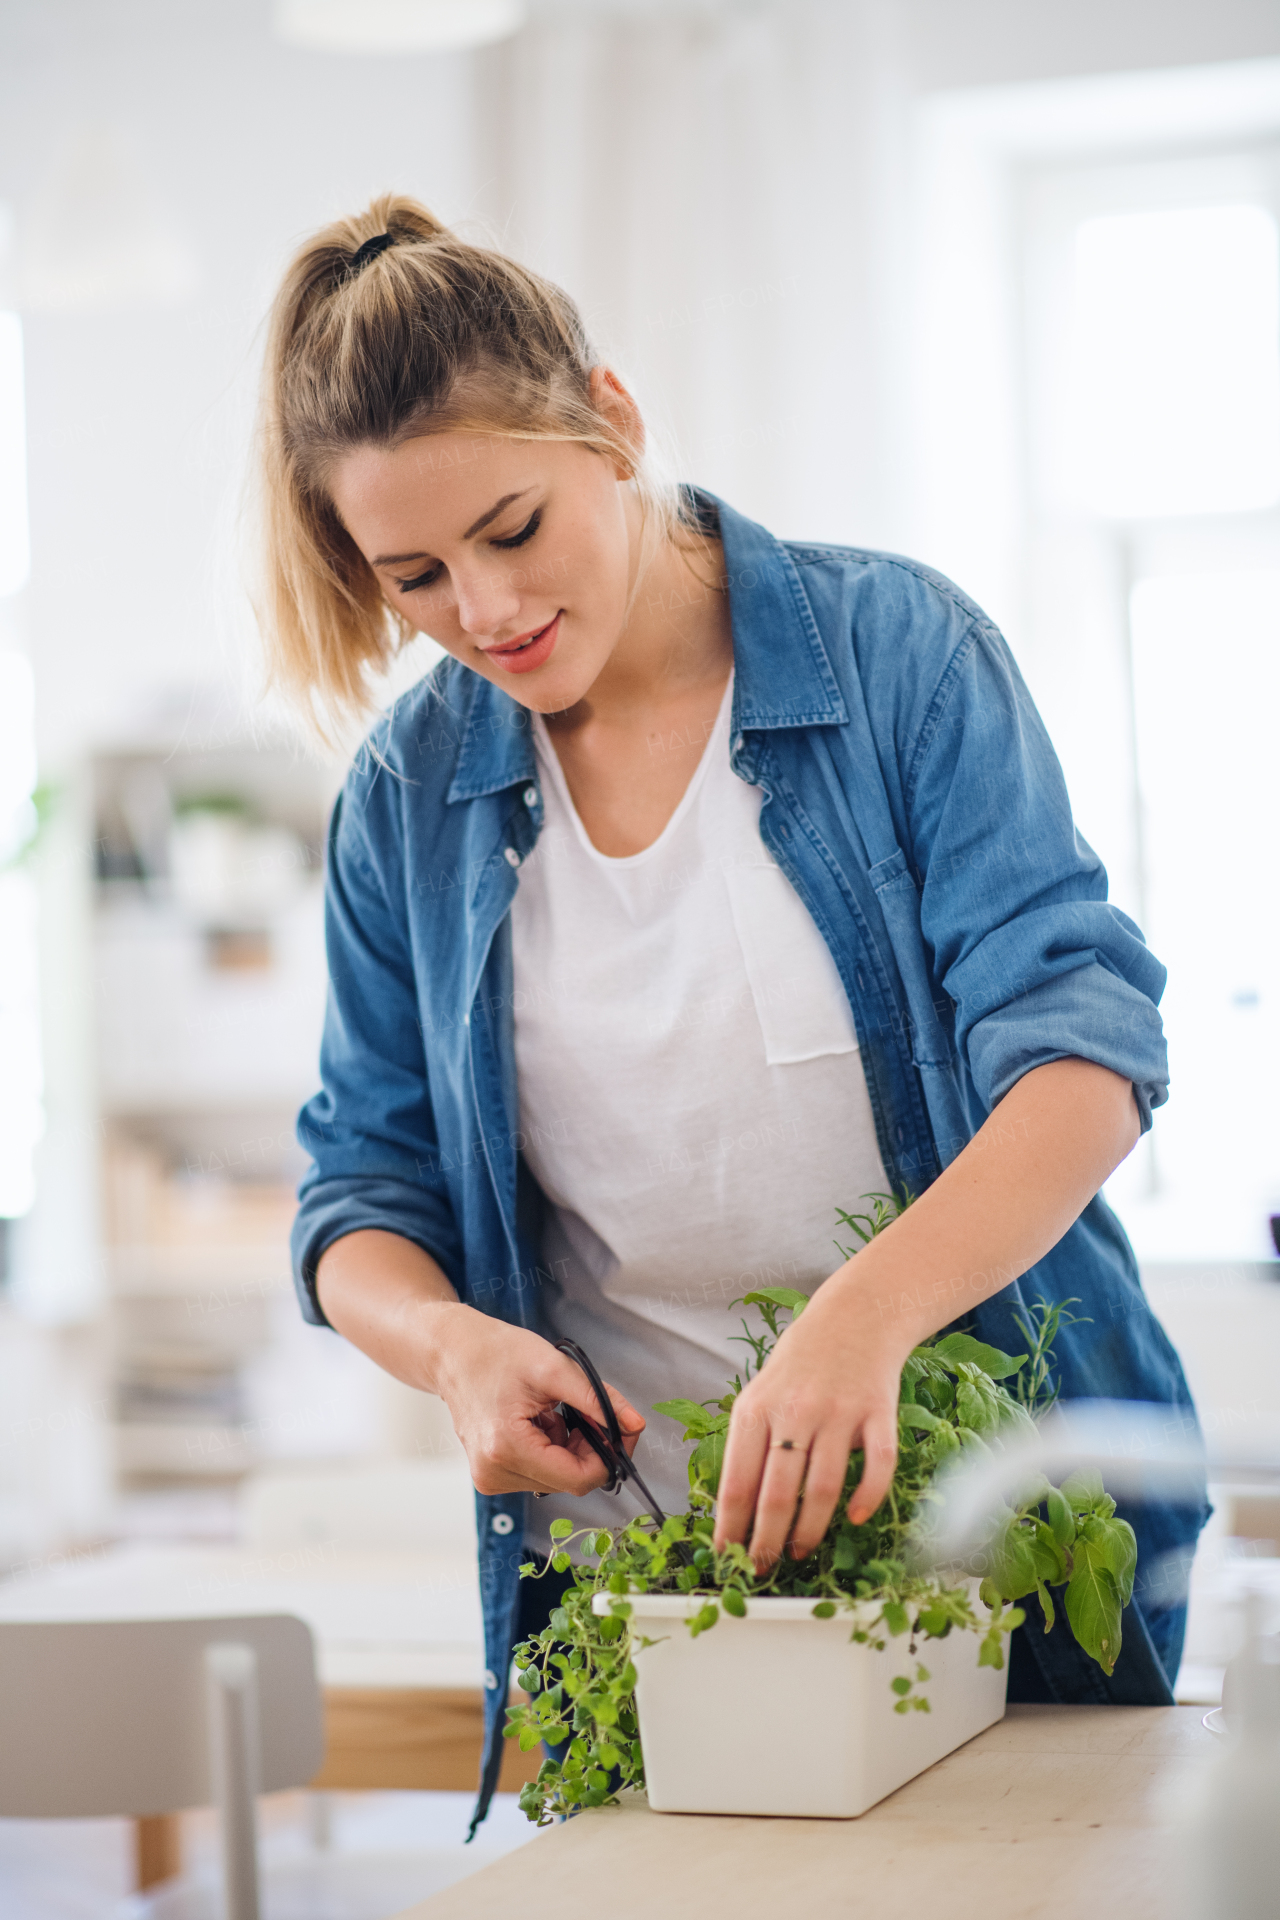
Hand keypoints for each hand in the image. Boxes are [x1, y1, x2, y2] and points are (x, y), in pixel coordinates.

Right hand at [430, 1303, 644, 1497]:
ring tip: (554, 1411)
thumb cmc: (495, 1353)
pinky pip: (539, 1473)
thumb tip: (634, 1425)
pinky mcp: (491, 1473)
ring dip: (569, 1448)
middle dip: (589, 1448)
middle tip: (589, 1411)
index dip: (610, 1456)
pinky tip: (541, 1421)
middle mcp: (493, 1473)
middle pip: (569, 1480)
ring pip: (556, 1479)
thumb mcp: (554, 1368)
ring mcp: (489, 1477)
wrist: (452, 1352)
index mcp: (506, 1449)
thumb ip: (598, 1400)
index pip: (579, 1479)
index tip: (621, 1429)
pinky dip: (551, 1449)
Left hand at [712, 1268, 905, 1571]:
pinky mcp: (878, 1413)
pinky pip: (877, 1466)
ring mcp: (839, 1412)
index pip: (737, 1482)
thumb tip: (735, 1507)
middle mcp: (795, 1411)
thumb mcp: (761, 1391)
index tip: (727, 1557)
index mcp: (756, 1408)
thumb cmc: (802, 1361)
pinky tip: (856, 1518)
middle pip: (777, 1494)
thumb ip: (750, 1441)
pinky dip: (867, 1498)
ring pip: (822, 1489)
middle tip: (762, 1567)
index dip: (731, 1528)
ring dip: (809, 1531)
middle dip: (766, 1541)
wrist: (857, 1316)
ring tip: (800, 1552)